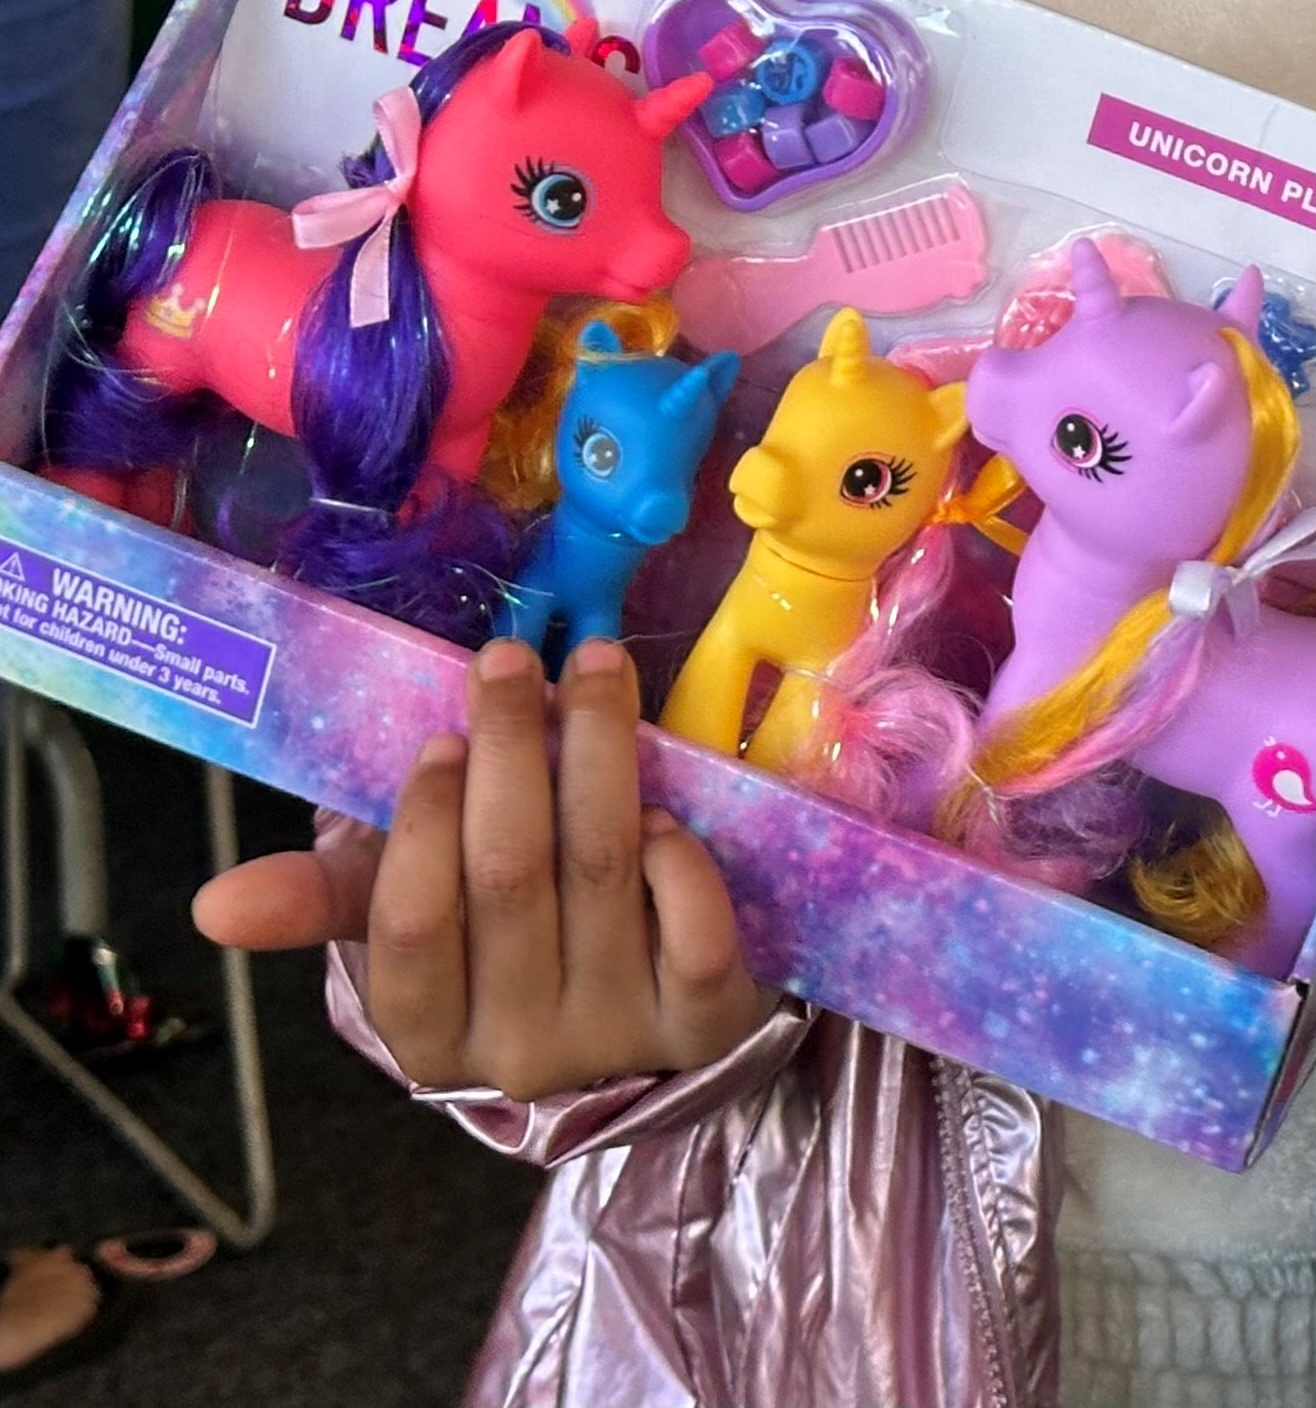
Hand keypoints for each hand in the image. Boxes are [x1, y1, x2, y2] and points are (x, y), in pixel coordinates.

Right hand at [194, 639, 767, 1096]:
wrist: (655, 1020)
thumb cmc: (518, 945)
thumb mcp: (423, 925)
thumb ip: (331, 902)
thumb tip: (212, 904)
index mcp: (429, 1032)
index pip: (409, 924)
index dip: (423, 824)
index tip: (441, 739)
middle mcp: (517, 1049)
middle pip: (510, 877)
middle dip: (510, 750)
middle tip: (509, 661)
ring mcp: (617, 1034)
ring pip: (604, 871)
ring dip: (598, 752)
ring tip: (594, 665)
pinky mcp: (708, 1022)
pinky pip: (696, 928)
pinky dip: (682, 856)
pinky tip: (666, 801)